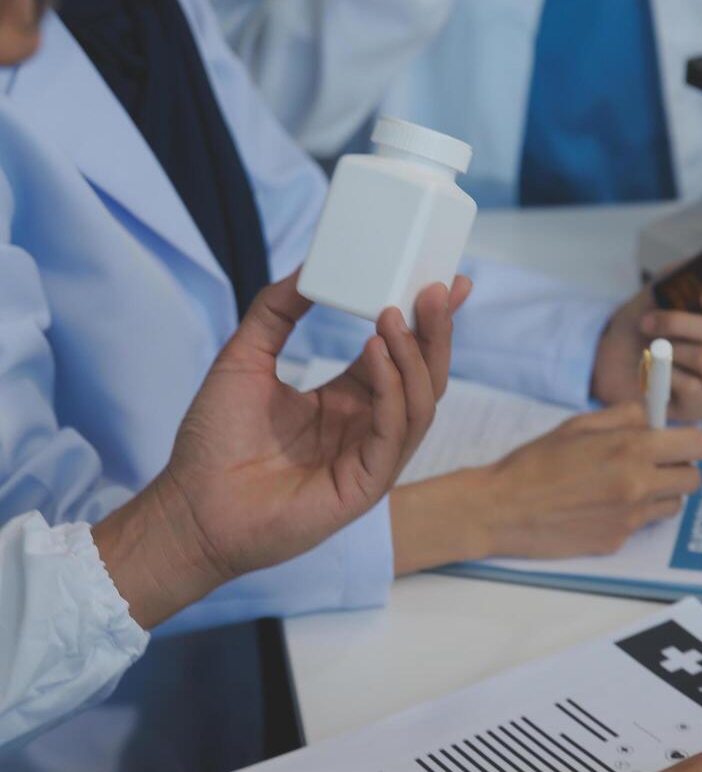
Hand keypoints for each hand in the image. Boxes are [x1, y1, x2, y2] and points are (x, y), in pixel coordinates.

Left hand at [93, 270, 470, 626]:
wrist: (191, 504)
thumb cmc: (213, 441)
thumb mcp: (245, 357)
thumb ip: (276, 311)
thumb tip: (309, 267)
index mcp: (345, 402)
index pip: (397, 356)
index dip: (420, 319)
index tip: (440, 278)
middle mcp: (364, 428)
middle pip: (420, 377)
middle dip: (434, 331)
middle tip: (438, 286)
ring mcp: (369, 459)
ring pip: (418, 404)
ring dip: (415, 356)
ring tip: (397, 312)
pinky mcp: (364, 485)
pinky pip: (393, 434)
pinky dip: (391, 391)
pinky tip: (376, 353)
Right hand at [391, 402, 701, 574]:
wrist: (502, 509)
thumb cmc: (533, 464)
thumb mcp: (577, 425)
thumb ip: (623, 416)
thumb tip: (651, 416)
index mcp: (632, 449)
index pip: (698, 444)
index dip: (688, 441)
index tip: (674, 441)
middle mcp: (639, 485)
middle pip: (693, 478)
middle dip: (677, 468)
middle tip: (650, 463)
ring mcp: (630, 517)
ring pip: (673, 504)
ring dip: (658, 493)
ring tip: (622, 485)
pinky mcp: (617, 541)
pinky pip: (642, 524)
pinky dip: (629, 514)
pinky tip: (598, 506)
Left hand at [592, 284, 701, 421]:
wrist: (607, 358)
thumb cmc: (642, 324)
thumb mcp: (667, 287)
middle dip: (681, 322)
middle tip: (650, 321)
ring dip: (668, 346)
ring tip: (649, 346)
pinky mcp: (701, 409)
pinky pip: (690, 385)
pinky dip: (664, 373)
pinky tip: (653, 372)